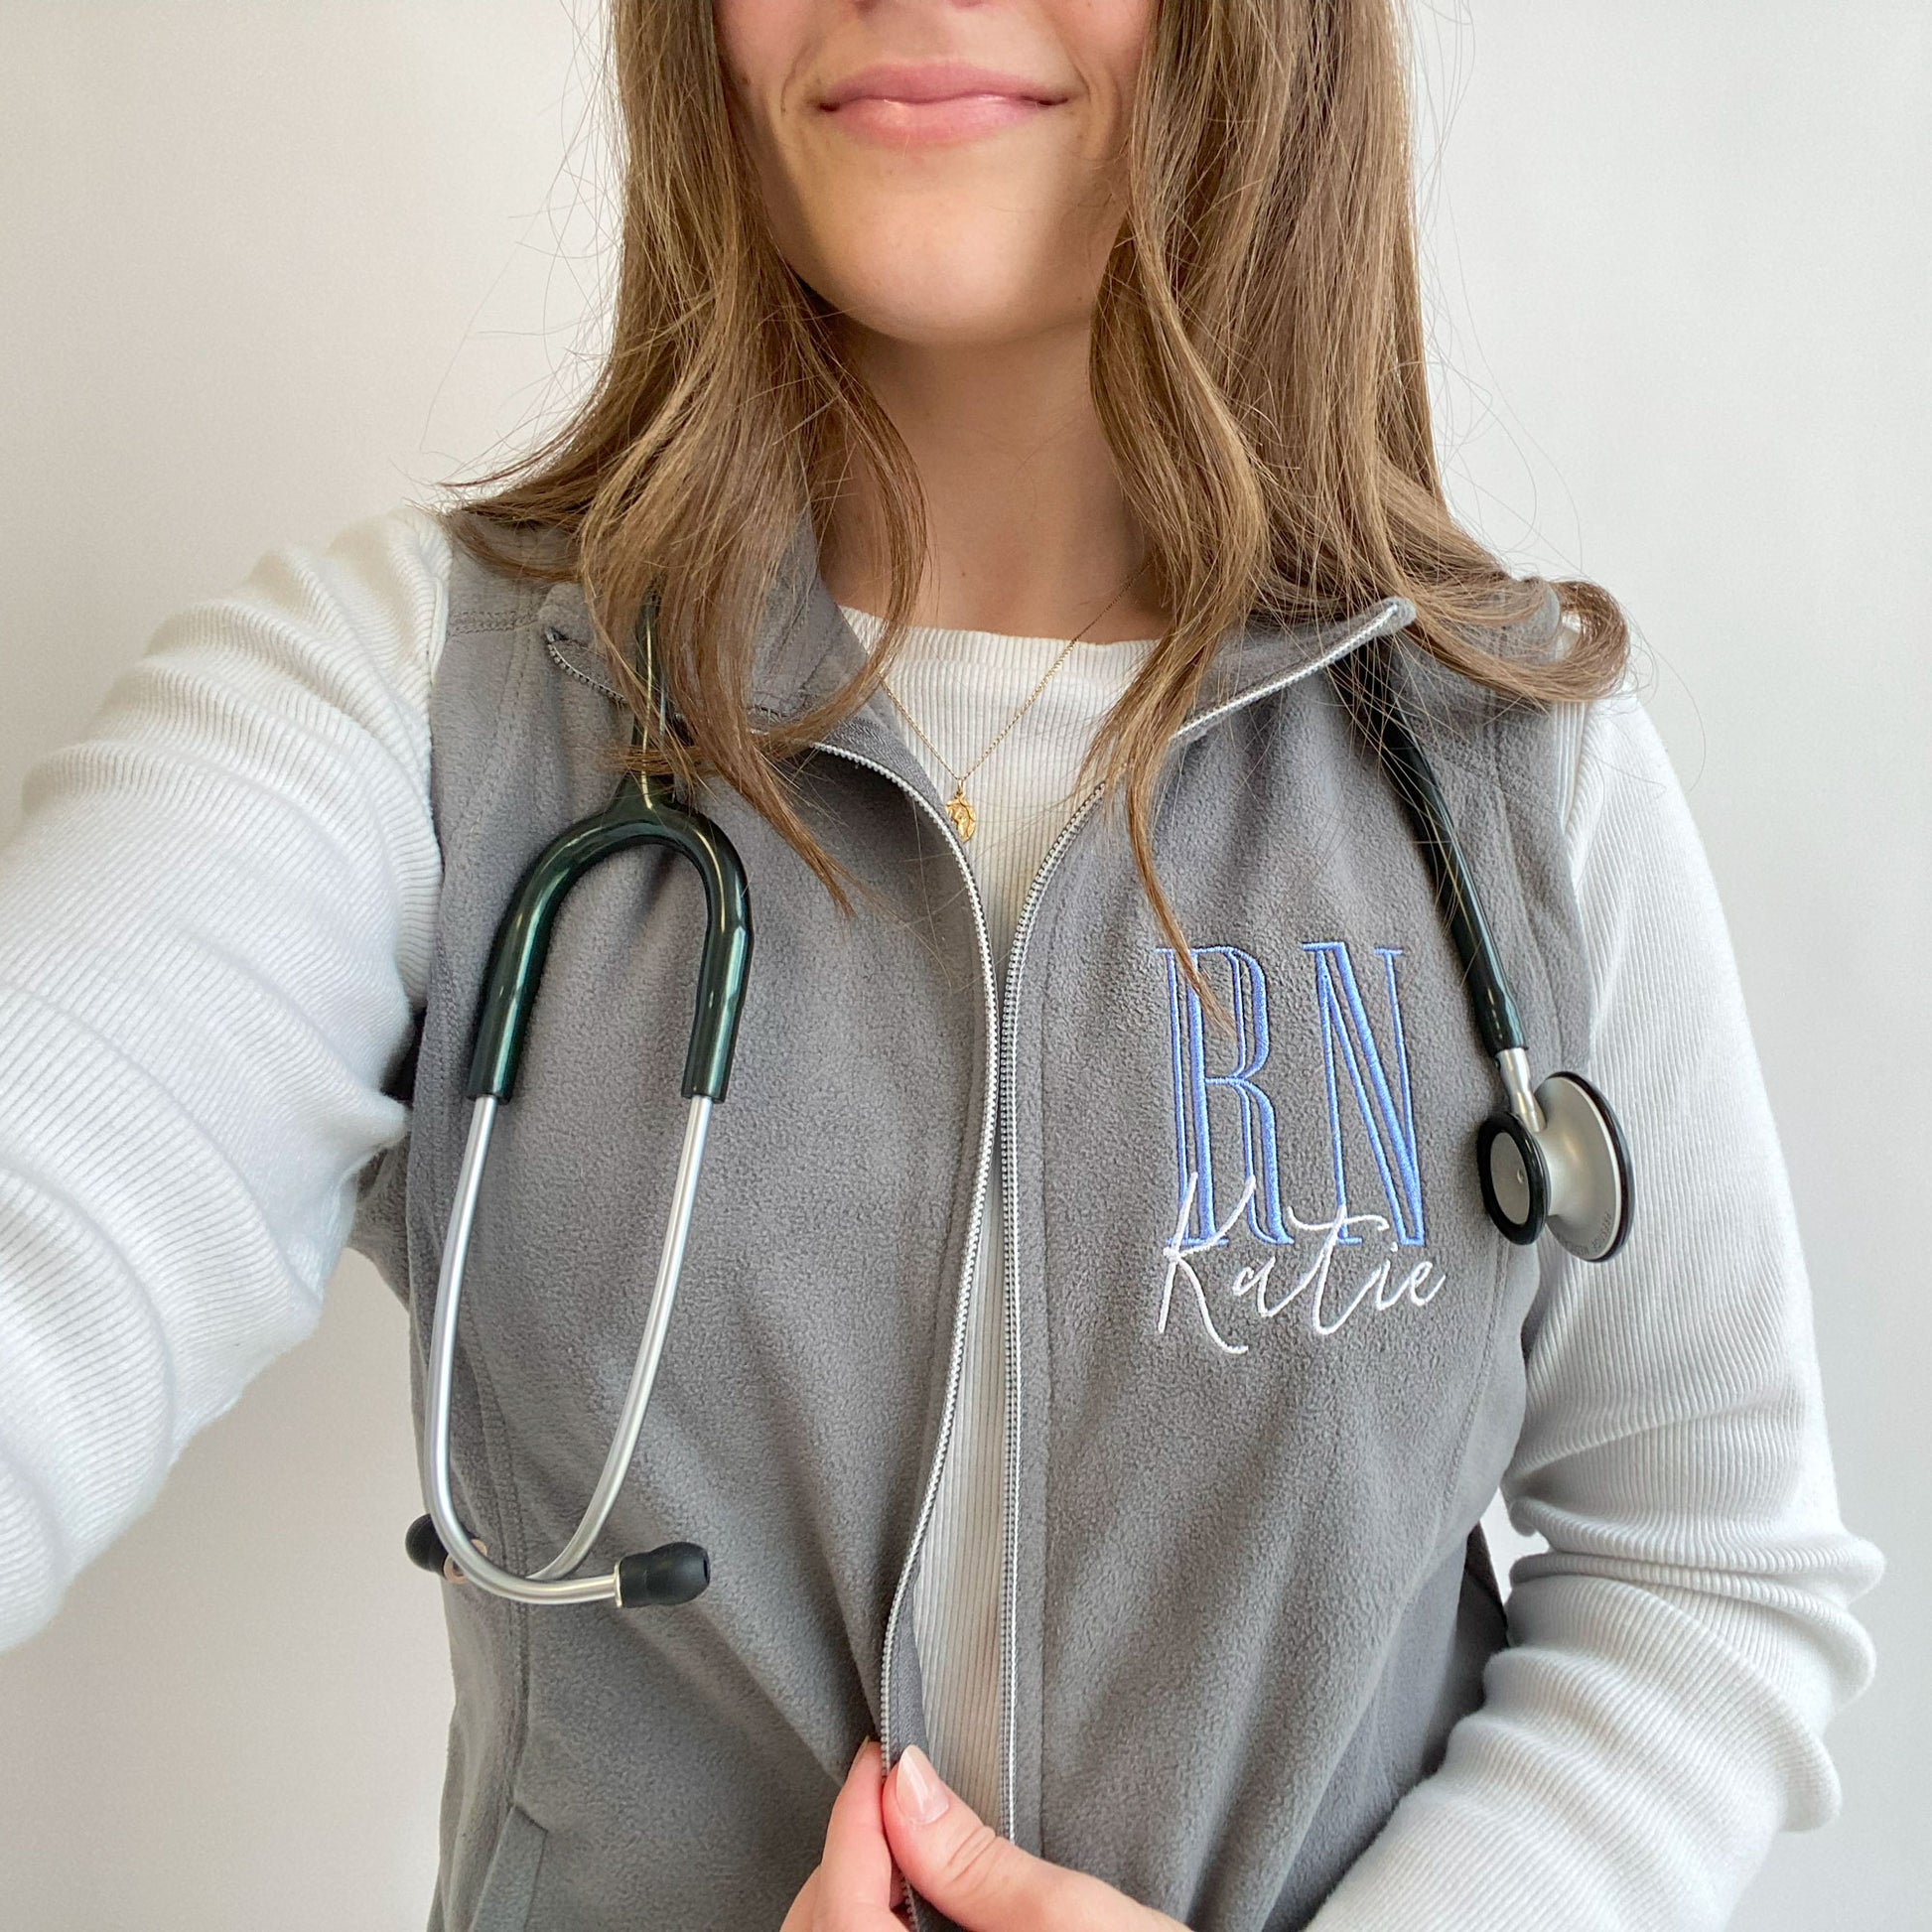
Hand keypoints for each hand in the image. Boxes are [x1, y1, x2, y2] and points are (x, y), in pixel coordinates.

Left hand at [783, 1737, 1188, 1930]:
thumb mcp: (1074, 1918)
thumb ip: (974, 1858)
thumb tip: (903, 1780)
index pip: (842, 1905)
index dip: (854, 1815)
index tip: (879, 1754)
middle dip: (847, 1855)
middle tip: (896, 1794)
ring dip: (848, 1897)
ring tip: (904, 1848)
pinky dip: (861, 1929)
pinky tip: (909, 1904)